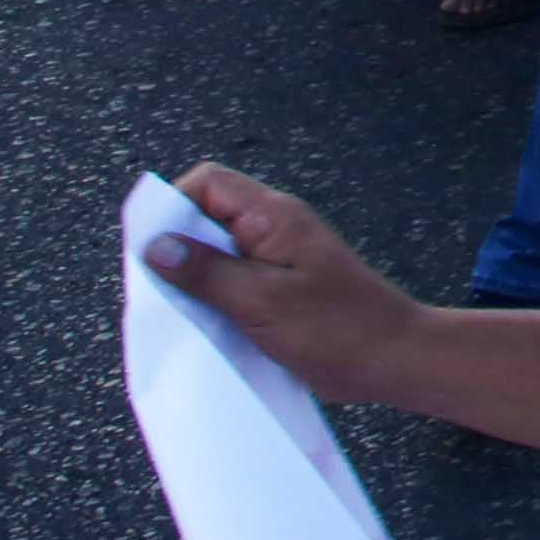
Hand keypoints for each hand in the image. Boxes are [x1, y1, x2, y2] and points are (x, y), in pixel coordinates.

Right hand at [140, 167, 421, 405]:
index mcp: (273, 216)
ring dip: (193, 275)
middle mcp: (275, 226)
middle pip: (207, 215)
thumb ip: (206, 272)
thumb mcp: (260, 301)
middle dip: (176, 246)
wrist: (391, 357)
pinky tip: (202, 322)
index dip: (172, 206)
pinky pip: (234, 276)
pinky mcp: (281, 284)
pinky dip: (213, 294)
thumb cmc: (334, 327)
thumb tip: (154, 245)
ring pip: (218, 249)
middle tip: (158, 289)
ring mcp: (279, 255)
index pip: (208, 183)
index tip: (147, 250)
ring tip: (177, 310)